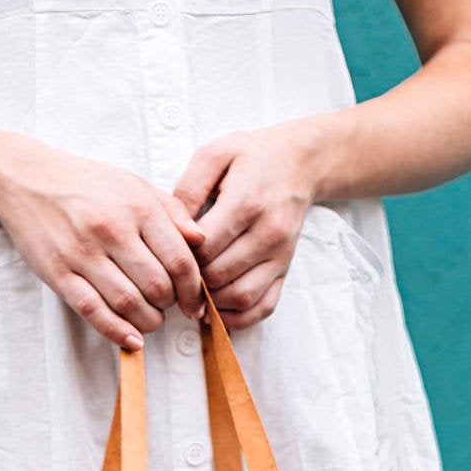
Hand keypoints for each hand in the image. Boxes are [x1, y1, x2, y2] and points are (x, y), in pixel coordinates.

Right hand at [0, 133, 207, 350]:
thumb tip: (201, 241)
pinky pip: (92, 311)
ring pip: (127, 303)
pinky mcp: (57, 273)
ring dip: (147, 322)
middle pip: (157, 286)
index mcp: (136, 206)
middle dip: (170, 306)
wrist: (25, 178)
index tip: (194, 303)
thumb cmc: (85, 183)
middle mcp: (111, 229)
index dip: (193, 290)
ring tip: (149, 319)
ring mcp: (81, 253)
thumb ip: (171, 211)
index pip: (179, 260)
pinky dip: (116, 332)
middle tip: (167, 307)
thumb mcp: (134, 184)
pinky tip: (131, 339)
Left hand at [171, 120, 322, 331]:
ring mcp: (280, 255)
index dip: (180, 256)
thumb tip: (172, 228)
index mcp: (247, 202)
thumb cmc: (253, 156)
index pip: (205, 248)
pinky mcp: (286, 269)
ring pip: (239, 297)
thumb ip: (188, 188)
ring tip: (193, 290)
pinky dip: (237, 316)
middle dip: (191, 279)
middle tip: (176, 273)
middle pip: (218, 275)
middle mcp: (268, 232)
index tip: (169, 251)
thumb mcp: (214, 155)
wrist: (301, 162)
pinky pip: (263, 307)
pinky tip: (217, 307)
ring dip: (211, 301)